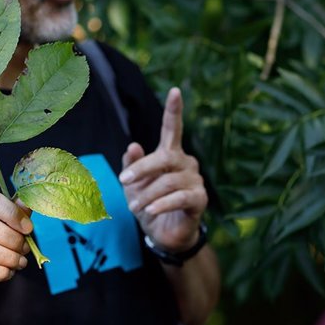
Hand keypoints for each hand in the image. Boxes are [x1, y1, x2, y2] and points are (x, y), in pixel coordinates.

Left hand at [118, 87, 207, 251]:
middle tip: (123, 181)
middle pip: (164, 158)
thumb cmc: (147, 203)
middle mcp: (186, 163)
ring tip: (134, 206)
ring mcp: (195, 181)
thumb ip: (132, 164)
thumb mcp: (133, 185)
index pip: (173, 129)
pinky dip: (162, 204)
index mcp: (170, 155)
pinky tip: (150, 210)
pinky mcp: (200, 200)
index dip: (174, 110)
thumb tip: (133, 145)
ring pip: (169, 181)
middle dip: (142, 169)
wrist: (161, 234)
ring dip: (147, 194)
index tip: (175, 90)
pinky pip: (180, 198)